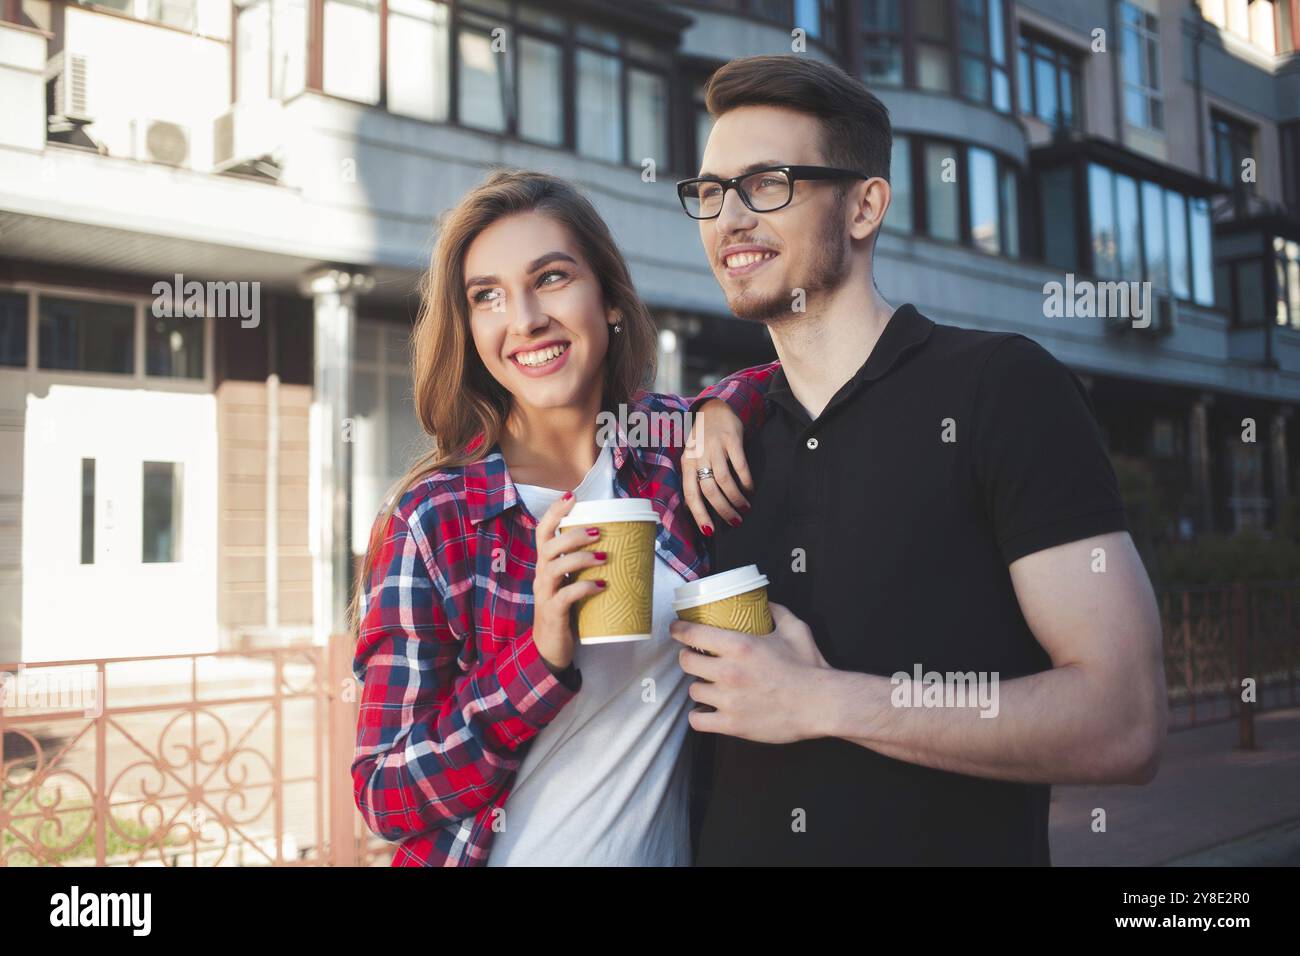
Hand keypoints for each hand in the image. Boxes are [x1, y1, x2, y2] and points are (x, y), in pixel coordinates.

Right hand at [531, 492, 607, 671]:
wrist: (550, 649)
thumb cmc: (567, 612)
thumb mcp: (572, 584)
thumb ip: (586, 567)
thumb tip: (621, 547)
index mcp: (546, 564)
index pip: (543, 532)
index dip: (554, 512)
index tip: (571, 496)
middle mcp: (541, 575)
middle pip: (549, 545)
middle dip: (573, 534)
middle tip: (598, 531)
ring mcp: (544, 594)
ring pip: (555, 567)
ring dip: (581, 558)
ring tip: (605, 557)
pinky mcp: (552, 613)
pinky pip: (565, 596)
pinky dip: (584, 588)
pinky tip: (601, 586)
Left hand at [669, 602, 830, 743]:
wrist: (822, 704)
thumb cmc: (809, 668)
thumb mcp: (795, 629)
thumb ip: (777, 611)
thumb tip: (766, 601)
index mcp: (739, 646)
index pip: (692, 635)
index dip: (679, 631)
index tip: (677, 630)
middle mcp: (728, 672)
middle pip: (686, 662)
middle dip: (689, 658)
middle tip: (697, 659)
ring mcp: (728, 700)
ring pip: (693, 691)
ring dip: (700, 686)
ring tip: (710, 685)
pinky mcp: (732, 724)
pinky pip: (698, 720)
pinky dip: (700, 716)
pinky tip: (708, 711)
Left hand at [682, 398, 753, 534]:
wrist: (714, 408)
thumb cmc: (703, 439)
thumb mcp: (692, 457)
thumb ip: (695, 479)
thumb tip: (698, 510)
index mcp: (687, 463)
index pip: (691, 494)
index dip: (699, 514)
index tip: (709, 531)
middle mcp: (698, 455)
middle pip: (709, 490)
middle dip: (722, 510)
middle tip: (734, 521)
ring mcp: (715, 447)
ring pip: (724, 480)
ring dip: (735, 498)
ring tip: (744, 507)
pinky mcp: (732, 439)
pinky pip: (740, 465)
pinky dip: (745, 480)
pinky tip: (749, 489)